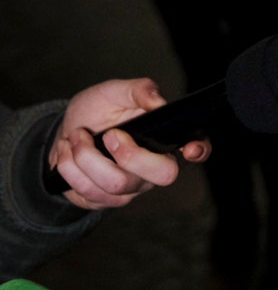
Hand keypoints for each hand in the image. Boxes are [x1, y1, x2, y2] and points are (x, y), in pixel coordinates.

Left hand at [49, 78, 210, 209]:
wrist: (66, 134)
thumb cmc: (98, 111)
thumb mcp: (115, 91)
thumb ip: (139, 90)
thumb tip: (158, 101)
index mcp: (166, 138)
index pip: (198, 147)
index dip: (199, 150)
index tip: (188, 148)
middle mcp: (155, 167)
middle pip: (163, 175)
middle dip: (130, 154)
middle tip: (109, 134)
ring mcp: (132, 187)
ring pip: (117, 183)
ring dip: (86, 156)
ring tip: (77, 137)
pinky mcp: (106, 200)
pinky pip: (90, 192)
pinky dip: (70, 166)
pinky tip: (68, 152)